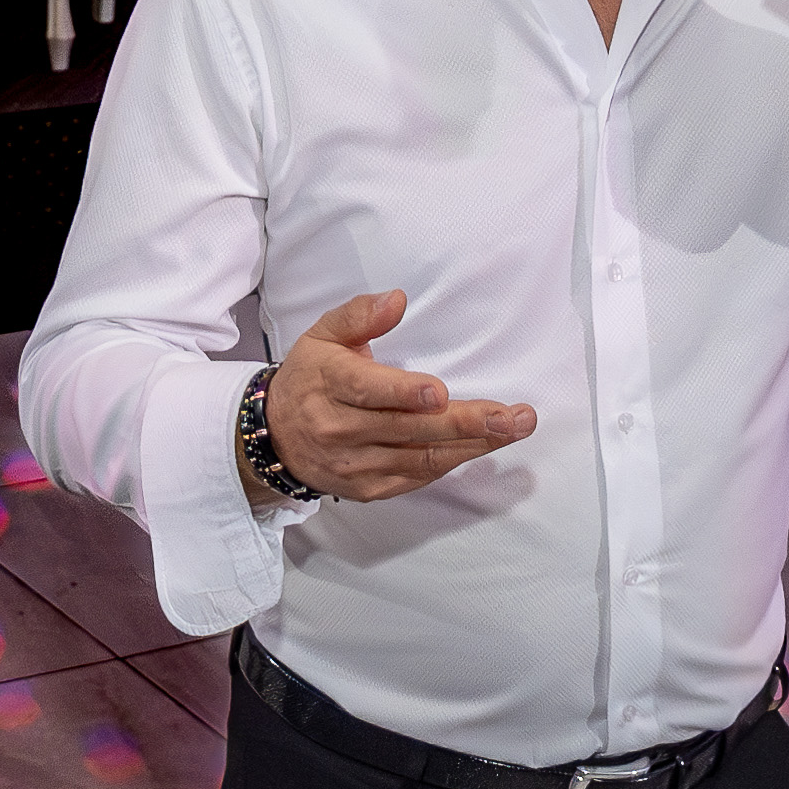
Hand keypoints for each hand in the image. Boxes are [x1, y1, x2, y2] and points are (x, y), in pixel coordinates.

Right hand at [266, 289, 532, 501]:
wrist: (275, 437)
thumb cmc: (311, 377)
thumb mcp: (324, 334)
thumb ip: (360, 315)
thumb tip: (397, 300)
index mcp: (328, 384)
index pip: (368, 391)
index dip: (404, 394)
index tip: (440, 392)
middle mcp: (339, 428)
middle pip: (408, 429)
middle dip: (466, 422)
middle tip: (512, 416)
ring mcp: (353, 463)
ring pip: (420, 459)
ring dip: (472, 446)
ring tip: (512, 429)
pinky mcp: (366, 488)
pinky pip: (416, 478)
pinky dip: (451, 462)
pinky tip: (482, 446)